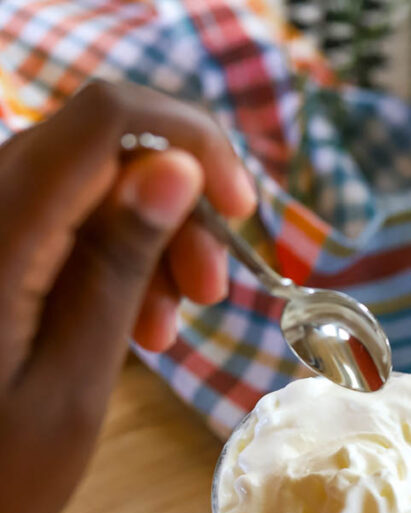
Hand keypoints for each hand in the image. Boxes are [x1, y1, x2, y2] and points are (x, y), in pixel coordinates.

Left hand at [0, 81, 255, 512]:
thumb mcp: (72, 384)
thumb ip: (117, 268)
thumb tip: (177, 168)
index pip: (104, 121)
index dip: (189, 141)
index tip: (242, 210)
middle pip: (98, 150)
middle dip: (174, 209)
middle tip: (213, 293)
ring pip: (84, 188)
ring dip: (147, 243)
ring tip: (170, 327)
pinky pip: (57, 227)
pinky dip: (108, 264)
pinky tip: (134, 324)